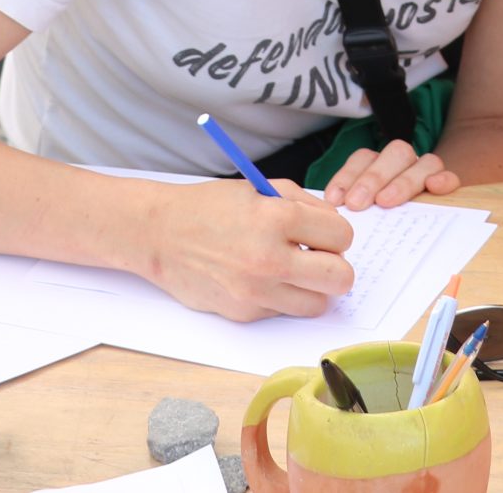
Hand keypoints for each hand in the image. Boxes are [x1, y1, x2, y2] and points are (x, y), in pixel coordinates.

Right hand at [142, 180, 355, 321]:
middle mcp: (270, 258)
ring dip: (313, 289)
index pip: (342, 236)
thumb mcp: (260, 189)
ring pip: (318, 304)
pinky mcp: (244, 313)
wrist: (160, 235)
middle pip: (340, 278)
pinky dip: (282, 297)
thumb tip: (337, 227)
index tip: (325, 234)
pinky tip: (262, 278)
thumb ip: (305, 205)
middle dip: (336, 267)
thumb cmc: (210, 208)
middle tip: (319, 257)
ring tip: (294, 271)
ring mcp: (257, 291)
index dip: (337, 234)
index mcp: (276, 218)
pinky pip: (284, 311)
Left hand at [319, 140, 461, 210]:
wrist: (420, 228)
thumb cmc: (381, 223)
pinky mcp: (448, 187)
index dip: (347, 176)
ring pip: (423, 162)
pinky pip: (450, 177)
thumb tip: (332, 220)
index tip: (334, 200)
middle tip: (356, 203)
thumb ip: (353, 212)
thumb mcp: (364, 215)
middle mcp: (405, 164)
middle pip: (395, 154)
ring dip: (403, 182)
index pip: (364, 158)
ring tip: (386, 202)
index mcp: (380, 165)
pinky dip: (443, 179)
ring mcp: (428, 174)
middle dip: (373, 178)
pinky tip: (434, 188)